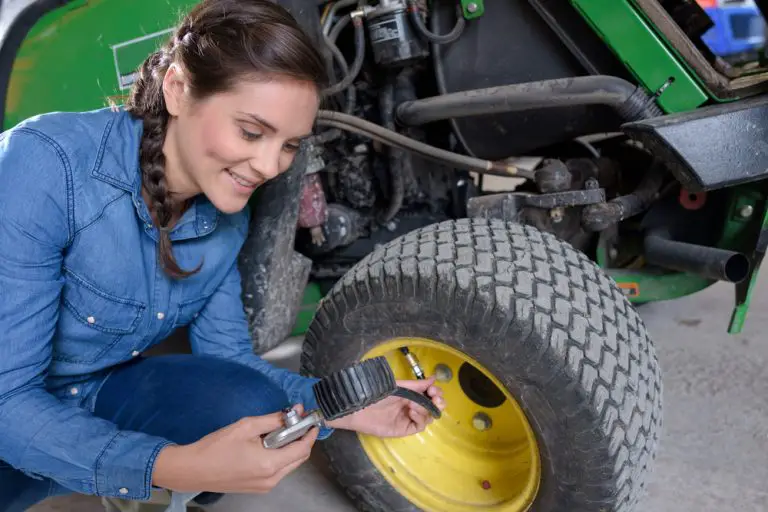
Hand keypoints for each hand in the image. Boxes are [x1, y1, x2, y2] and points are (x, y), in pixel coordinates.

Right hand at [152, 405, 317, 493]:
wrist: (192, 470)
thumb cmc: (216, 447)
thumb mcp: (247, 426)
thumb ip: (274, 419)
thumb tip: (294, 411)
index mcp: (270, 464)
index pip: (303, 449)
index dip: (310, 433)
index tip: (311, 420)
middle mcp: (271, 479)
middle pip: (299, 459)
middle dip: (301, 440)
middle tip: (295, 423)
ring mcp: (265, 486)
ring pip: (289, 465)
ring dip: (289, 448)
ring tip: (278, 431)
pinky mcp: (257, 488)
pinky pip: (277, 471)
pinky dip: (279, 457)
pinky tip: (267, 445)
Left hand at [327, 376, 445, 437]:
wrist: (362, 408)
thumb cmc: (378, 394)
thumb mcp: (399, 386)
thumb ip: (417, 384)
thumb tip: (433, 378)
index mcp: (411, 394)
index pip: (431, 395)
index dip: (436, 393)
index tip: (435, 391)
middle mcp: (412, 406)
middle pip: (433, 407)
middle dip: (438, 402)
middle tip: (435, 399)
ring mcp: (409, 418)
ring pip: (428, 416)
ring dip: (426, 409)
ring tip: (413, 405)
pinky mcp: (405, 429)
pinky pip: (419, 426)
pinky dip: (420, 419)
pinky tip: (412, 412)